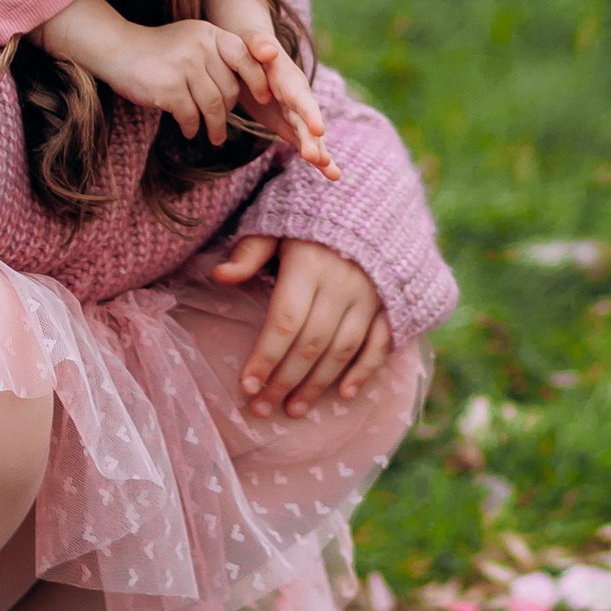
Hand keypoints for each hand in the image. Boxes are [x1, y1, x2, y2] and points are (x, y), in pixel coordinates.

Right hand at [68, 6, 260, 147]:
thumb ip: (217, 56)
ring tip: (214, 137)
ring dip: (215, 127)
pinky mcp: (168, 87)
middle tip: (221, 123)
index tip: (264, 98)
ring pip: (213, 106)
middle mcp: (200, 46)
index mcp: (209, 33)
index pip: (245, 56)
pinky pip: (190, 115)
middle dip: (228, 112)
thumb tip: (249, 87)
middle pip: (229, 88)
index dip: (258, 80)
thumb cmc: (159, 51)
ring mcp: (184, 66)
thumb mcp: (192, 41)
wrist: (117, 49)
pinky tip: (189, 130)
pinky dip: (192, 127)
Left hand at [193, 232, 391, 418]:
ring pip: (343, 350)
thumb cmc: (309, 219)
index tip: (246, 386)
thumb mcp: (274, 224)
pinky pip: (380, 344)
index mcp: (309, 265)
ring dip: (318, 385)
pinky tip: (344, 395)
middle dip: (284, 380)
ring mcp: (370, 297)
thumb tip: (219, 276)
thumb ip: (249, 252)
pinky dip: (364, 371)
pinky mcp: (391, 304)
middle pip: (311, 343)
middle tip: (261, 409)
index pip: (284, 321)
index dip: (265, 357)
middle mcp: (342, 284)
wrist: (370, 202)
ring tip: (293, 409)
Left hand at [207, 14, 334, 174]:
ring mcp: (298, 113)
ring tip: (331, 172)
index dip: (309, 112)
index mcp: (288, 78)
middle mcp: (299, 97)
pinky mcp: (293, 125)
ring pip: (309, 135)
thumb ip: (258, 43)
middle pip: (307, 120)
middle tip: (317, 158)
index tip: (318, 129)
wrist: (253, 54)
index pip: (299, 97)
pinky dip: (319, 159)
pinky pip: (305, 143)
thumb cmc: (250, 47)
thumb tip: (268, 49)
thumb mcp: (252, 41)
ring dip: (318, 152)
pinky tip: (333, 175)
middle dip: (313, 139)